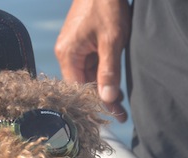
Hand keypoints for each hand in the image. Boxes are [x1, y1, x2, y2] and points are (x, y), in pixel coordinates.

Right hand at [55, 0, 130, 121]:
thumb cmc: (107, 5)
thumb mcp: (112, 41)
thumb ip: (109, 72)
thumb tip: (108, 99)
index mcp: (68, 54)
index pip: (79, 89)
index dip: (96, 104)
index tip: (113, 117)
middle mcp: (66, 53)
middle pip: (82, 84)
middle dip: (102, 98)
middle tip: (121, 113)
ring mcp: (72, 47)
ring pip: (87, 75)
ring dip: (103, 86)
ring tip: (122, 101)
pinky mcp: (80, 42)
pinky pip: (90, 64)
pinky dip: (102, 73)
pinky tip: (115, 82)